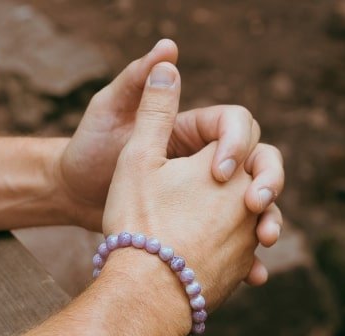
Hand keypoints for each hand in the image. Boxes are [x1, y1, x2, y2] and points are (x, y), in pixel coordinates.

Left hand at [58, 39, 283, 283]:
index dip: (237, 142)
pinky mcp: (203, 226)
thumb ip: (138, 83)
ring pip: (255, 204)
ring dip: (268, 219)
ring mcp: (207, 195)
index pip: (235, 124)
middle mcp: (204, 160)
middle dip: (268, 179)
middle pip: (258, 162)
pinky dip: (247, 257)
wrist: (76, 199)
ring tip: (264, 241)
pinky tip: (253, 275)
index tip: (218, 169)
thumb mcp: (110, 114)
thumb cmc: (89, 151)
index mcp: (190, 131)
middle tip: (257, 204)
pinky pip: (236, 240)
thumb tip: (168, 49)